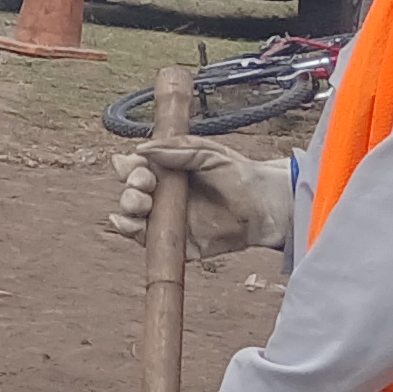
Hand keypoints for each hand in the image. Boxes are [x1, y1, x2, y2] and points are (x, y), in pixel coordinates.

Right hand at [109, 140, 289, 259]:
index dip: (130, 168)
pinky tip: (127, 224)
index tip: (138, 167)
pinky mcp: (174, 242)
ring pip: (132, 216)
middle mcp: (163, 196)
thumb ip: (177, 149)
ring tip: (141, 204)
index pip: (136, 169)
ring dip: (127, 209)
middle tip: (144, 186)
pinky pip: (144, 240)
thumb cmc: (240, 176)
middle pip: (131, 192)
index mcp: (167, 172)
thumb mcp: (209, 153)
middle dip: (131, 188)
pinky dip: (129, 232)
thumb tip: (141, 149)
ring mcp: (166, 220)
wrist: (265, 206)